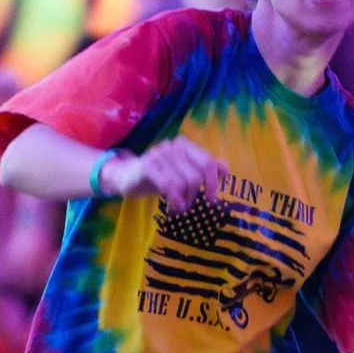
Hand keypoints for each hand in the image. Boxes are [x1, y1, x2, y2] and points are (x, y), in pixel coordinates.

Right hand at [105, 138, 224, 207]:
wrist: (127, 177)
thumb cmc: (159, 176)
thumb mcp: (182, 172)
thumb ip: (202, 169)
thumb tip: (226, 170)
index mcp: (185, 145)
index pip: (208, 163)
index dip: (213, 182)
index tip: (212, 199)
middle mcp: (173, 146)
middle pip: (196, 175)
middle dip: (195, 195)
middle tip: (188, 206)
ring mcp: (159, 154)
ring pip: (184, 182)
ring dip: (184, 201)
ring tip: (178, 207)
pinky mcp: (148, 166)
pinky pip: (169, 185)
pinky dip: (174, 200)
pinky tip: (173, 207)